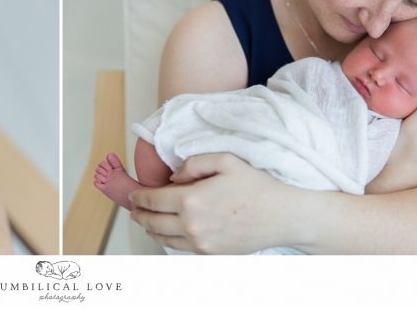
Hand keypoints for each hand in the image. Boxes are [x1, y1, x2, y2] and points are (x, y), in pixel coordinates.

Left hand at [128, 153, 299, 253]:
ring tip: (146, 221)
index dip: (138, 197)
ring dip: (151, 229)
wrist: (283, 216)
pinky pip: (181, 248)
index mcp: (191, 200)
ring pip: (163, 238)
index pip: (152, 200)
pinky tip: (169, 232)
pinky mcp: (210, 254)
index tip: (133, 194)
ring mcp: (201, 244)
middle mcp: (191, 226)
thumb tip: (174, 177)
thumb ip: (193, 163)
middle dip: (139, 214)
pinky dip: (170, 239)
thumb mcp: (225, 160)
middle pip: (152, 222)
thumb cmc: (257, 186)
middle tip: (134, 209)